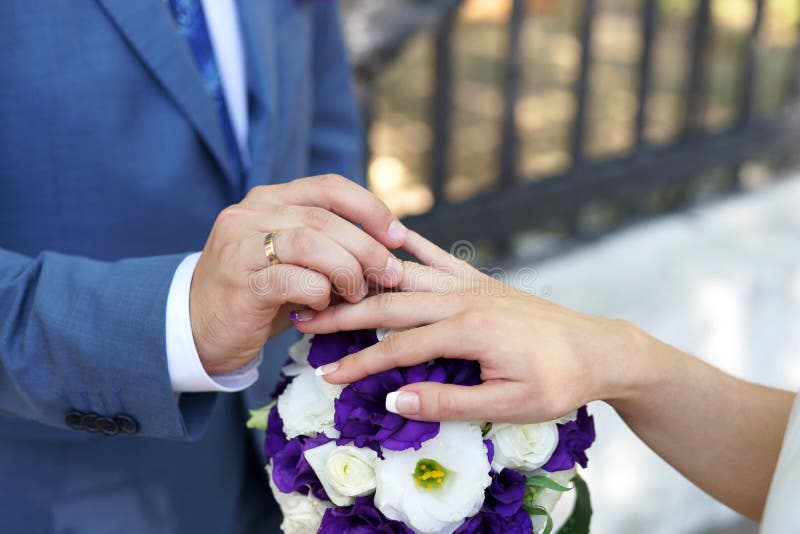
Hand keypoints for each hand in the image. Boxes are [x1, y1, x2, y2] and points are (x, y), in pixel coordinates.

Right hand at [190, 174, 407, 374]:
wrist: (196, 329)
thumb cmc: (257, 295)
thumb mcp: (293, 260)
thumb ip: (329, 247)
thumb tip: (387, 251)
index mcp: (268, 200)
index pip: (329, 187)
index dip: (370, 209)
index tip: (397, 236)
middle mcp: (250, 214)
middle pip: (325, 217)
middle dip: (367, 247)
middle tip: (390, 274)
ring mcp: (240, 245)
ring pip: (311, 241)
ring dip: (347, 269)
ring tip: (358, 292)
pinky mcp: (239, 281)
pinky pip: (294, 278)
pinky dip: (319, 292)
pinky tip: (321, 306)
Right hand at [295, 231, 644, 422]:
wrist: (600, 349)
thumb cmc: (558, 382)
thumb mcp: (509, 405)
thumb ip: (450, 402)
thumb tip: (395, 401)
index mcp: (469, 331)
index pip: (399, 349)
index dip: (360, 365)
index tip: (326, 377)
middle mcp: (465, 299)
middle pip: (391, 305)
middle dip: (346, 314)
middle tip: (305, 320)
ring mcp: (473, 285)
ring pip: (407, 278)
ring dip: (367, 282)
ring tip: (332, 282)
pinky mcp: (482, 280)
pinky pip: (441, 258)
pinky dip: (413, 246)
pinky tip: (391, 234)